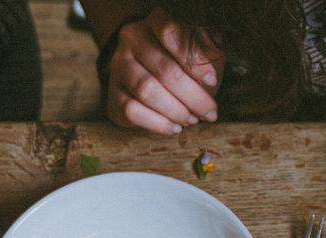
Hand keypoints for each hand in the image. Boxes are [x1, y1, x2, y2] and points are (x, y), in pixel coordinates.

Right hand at [105, 12, 223, 134]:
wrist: (152, 81)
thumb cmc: (183, 66)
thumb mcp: (202, 54)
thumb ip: (209, 56)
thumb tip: (209, 72)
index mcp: (154, 22)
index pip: (171, 33)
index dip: (194, 60)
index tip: (212, 80)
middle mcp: (131, 39)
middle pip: (164, 69)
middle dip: (193, 96)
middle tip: (209, 112)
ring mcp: (119, 66)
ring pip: (147, 90)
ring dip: (176, 110)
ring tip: (192, 119)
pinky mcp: (113, 94)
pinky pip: (132, 111)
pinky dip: (158, 123)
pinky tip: (174, 127)